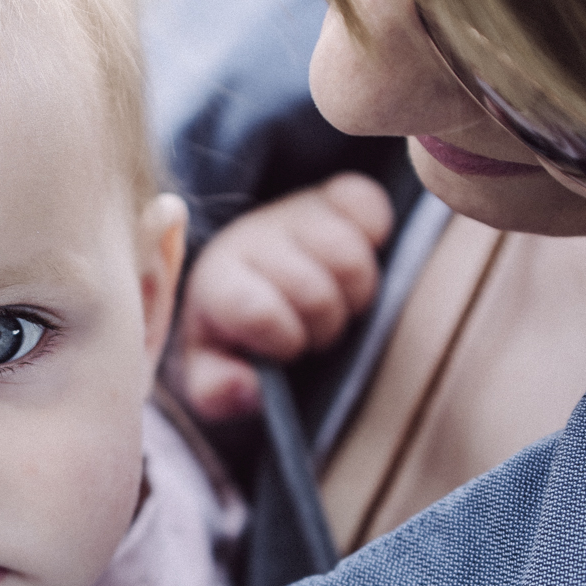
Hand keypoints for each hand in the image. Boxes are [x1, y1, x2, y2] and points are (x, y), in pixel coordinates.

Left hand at [172, 173, 393, 419]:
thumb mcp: (212, 372)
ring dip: (354, 293)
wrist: (252, 278)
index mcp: (217, 282)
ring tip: (335, 300)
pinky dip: (374, 236)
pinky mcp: (335, 194)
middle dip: (323, 327)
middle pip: (317, 295)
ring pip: (352, 260)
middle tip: (313, 330)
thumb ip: (216, 391)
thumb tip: (247, 387)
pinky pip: (370, 208)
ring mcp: (295, 211)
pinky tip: (357, 255)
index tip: (284, 350)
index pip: (260, 312)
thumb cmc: (235, 335)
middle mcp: (252, 237)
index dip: (286, 340)